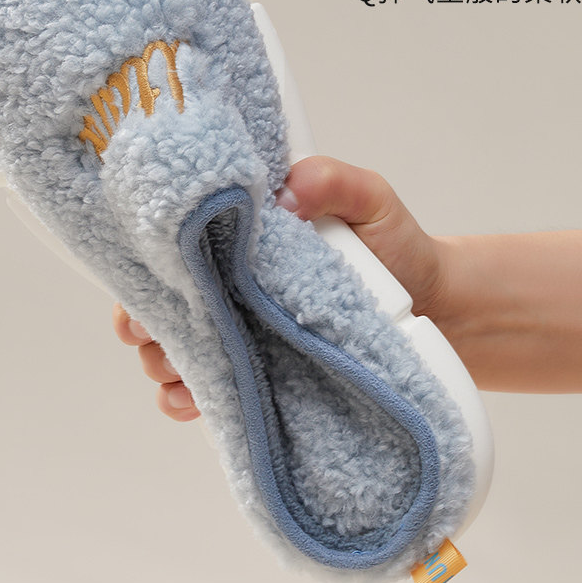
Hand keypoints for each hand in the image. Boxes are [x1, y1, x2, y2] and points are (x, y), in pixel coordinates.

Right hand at [112, 155, 445, 419]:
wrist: (434, 308)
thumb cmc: (395, 246)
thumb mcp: (368, 199)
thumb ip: (330, 181)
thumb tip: (283, 196)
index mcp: (240, 244)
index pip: (173, 254)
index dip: (147, 273)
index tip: (147, 290)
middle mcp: (230, 289)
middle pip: (160, 307)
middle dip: (147, 324)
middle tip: (162, 334)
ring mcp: (239, 335)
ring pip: (171, 354)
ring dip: (164, 365)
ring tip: (186, 371)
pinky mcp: (256, 377)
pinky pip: (202, 395)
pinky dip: (185, 401)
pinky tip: (194, 401)